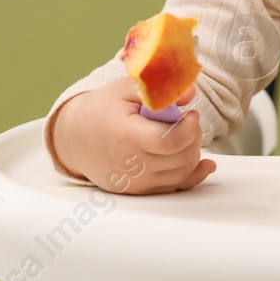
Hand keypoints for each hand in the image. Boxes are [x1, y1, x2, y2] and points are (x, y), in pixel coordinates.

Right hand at [53, 77, 216, 194]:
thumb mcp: (126, 89)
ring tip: (185, 135)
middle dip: (194, 137)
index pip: (170, 142)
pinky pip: (174, 188)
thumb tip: (190, 94)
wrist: (75, 137)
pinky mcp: (138, 191)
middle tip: (189, 122)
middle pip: (180, 158)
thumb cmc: (102, 109)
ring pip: (181, 174)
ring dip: (192, 153)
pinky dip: (191, 175)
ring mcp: (134, 182)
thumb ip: (159, 90)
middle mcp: (130, 165)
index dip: (189, 128)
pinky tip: (204, 164)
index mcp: (127, 136)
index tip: (191, 114)